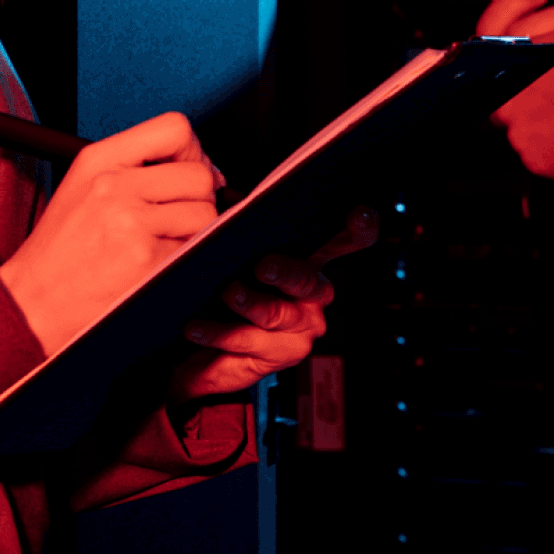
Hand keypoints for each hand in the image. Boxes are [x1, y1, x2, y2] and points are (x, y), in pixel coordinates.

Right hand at [0, 113, 222, 356]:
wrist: (31, 306)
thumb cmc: (60, 252)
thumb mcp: (85, 185)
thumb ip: (137, 165)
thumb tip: (205, 167)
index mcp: (100, 160)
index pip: (175, 129)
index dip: (193, 150)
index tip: (189, 170)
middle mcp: (114, 186)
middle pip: (199, 174)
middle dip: (199, 198)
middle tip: (177, 218)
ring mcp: (131, 224)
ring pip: (205, 213)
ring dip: (196, 231)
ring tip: (163, 244)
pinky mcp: (146, 261)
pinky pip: (197, 249)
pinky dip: (187, 259)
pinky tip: (158, 266)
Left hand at [166, 205, 380, 402]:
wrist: (202, 354)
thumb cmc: (225, 290)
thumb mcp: (234, 253)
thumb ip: (240, 223)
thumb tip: (224, 195)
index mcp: (311, 259)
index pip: (347, 240)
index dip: (359, 227)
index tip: (359, 212)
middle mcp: (314, 295)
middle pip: (307, 279)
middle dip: (285, 271)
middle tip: (262, 265)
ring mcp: (299, 329)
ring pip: (274, 314)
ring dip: (246, 303)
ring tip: (224, 293)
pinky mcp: (279, 358)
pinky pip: (246, 343)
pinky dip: (217, 331)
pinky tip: (195, 325)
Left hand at [477, 0, 553, 177]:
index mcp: (506, 62)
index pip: (494, 24)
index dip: (518, 3)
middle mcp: (502, 100)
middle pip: (512, 68)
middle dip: (538, 49)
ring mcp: (517, 132)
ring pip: (527, 105)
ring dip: (548, 89)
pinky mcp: (535, 159)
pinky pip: (540, 137)